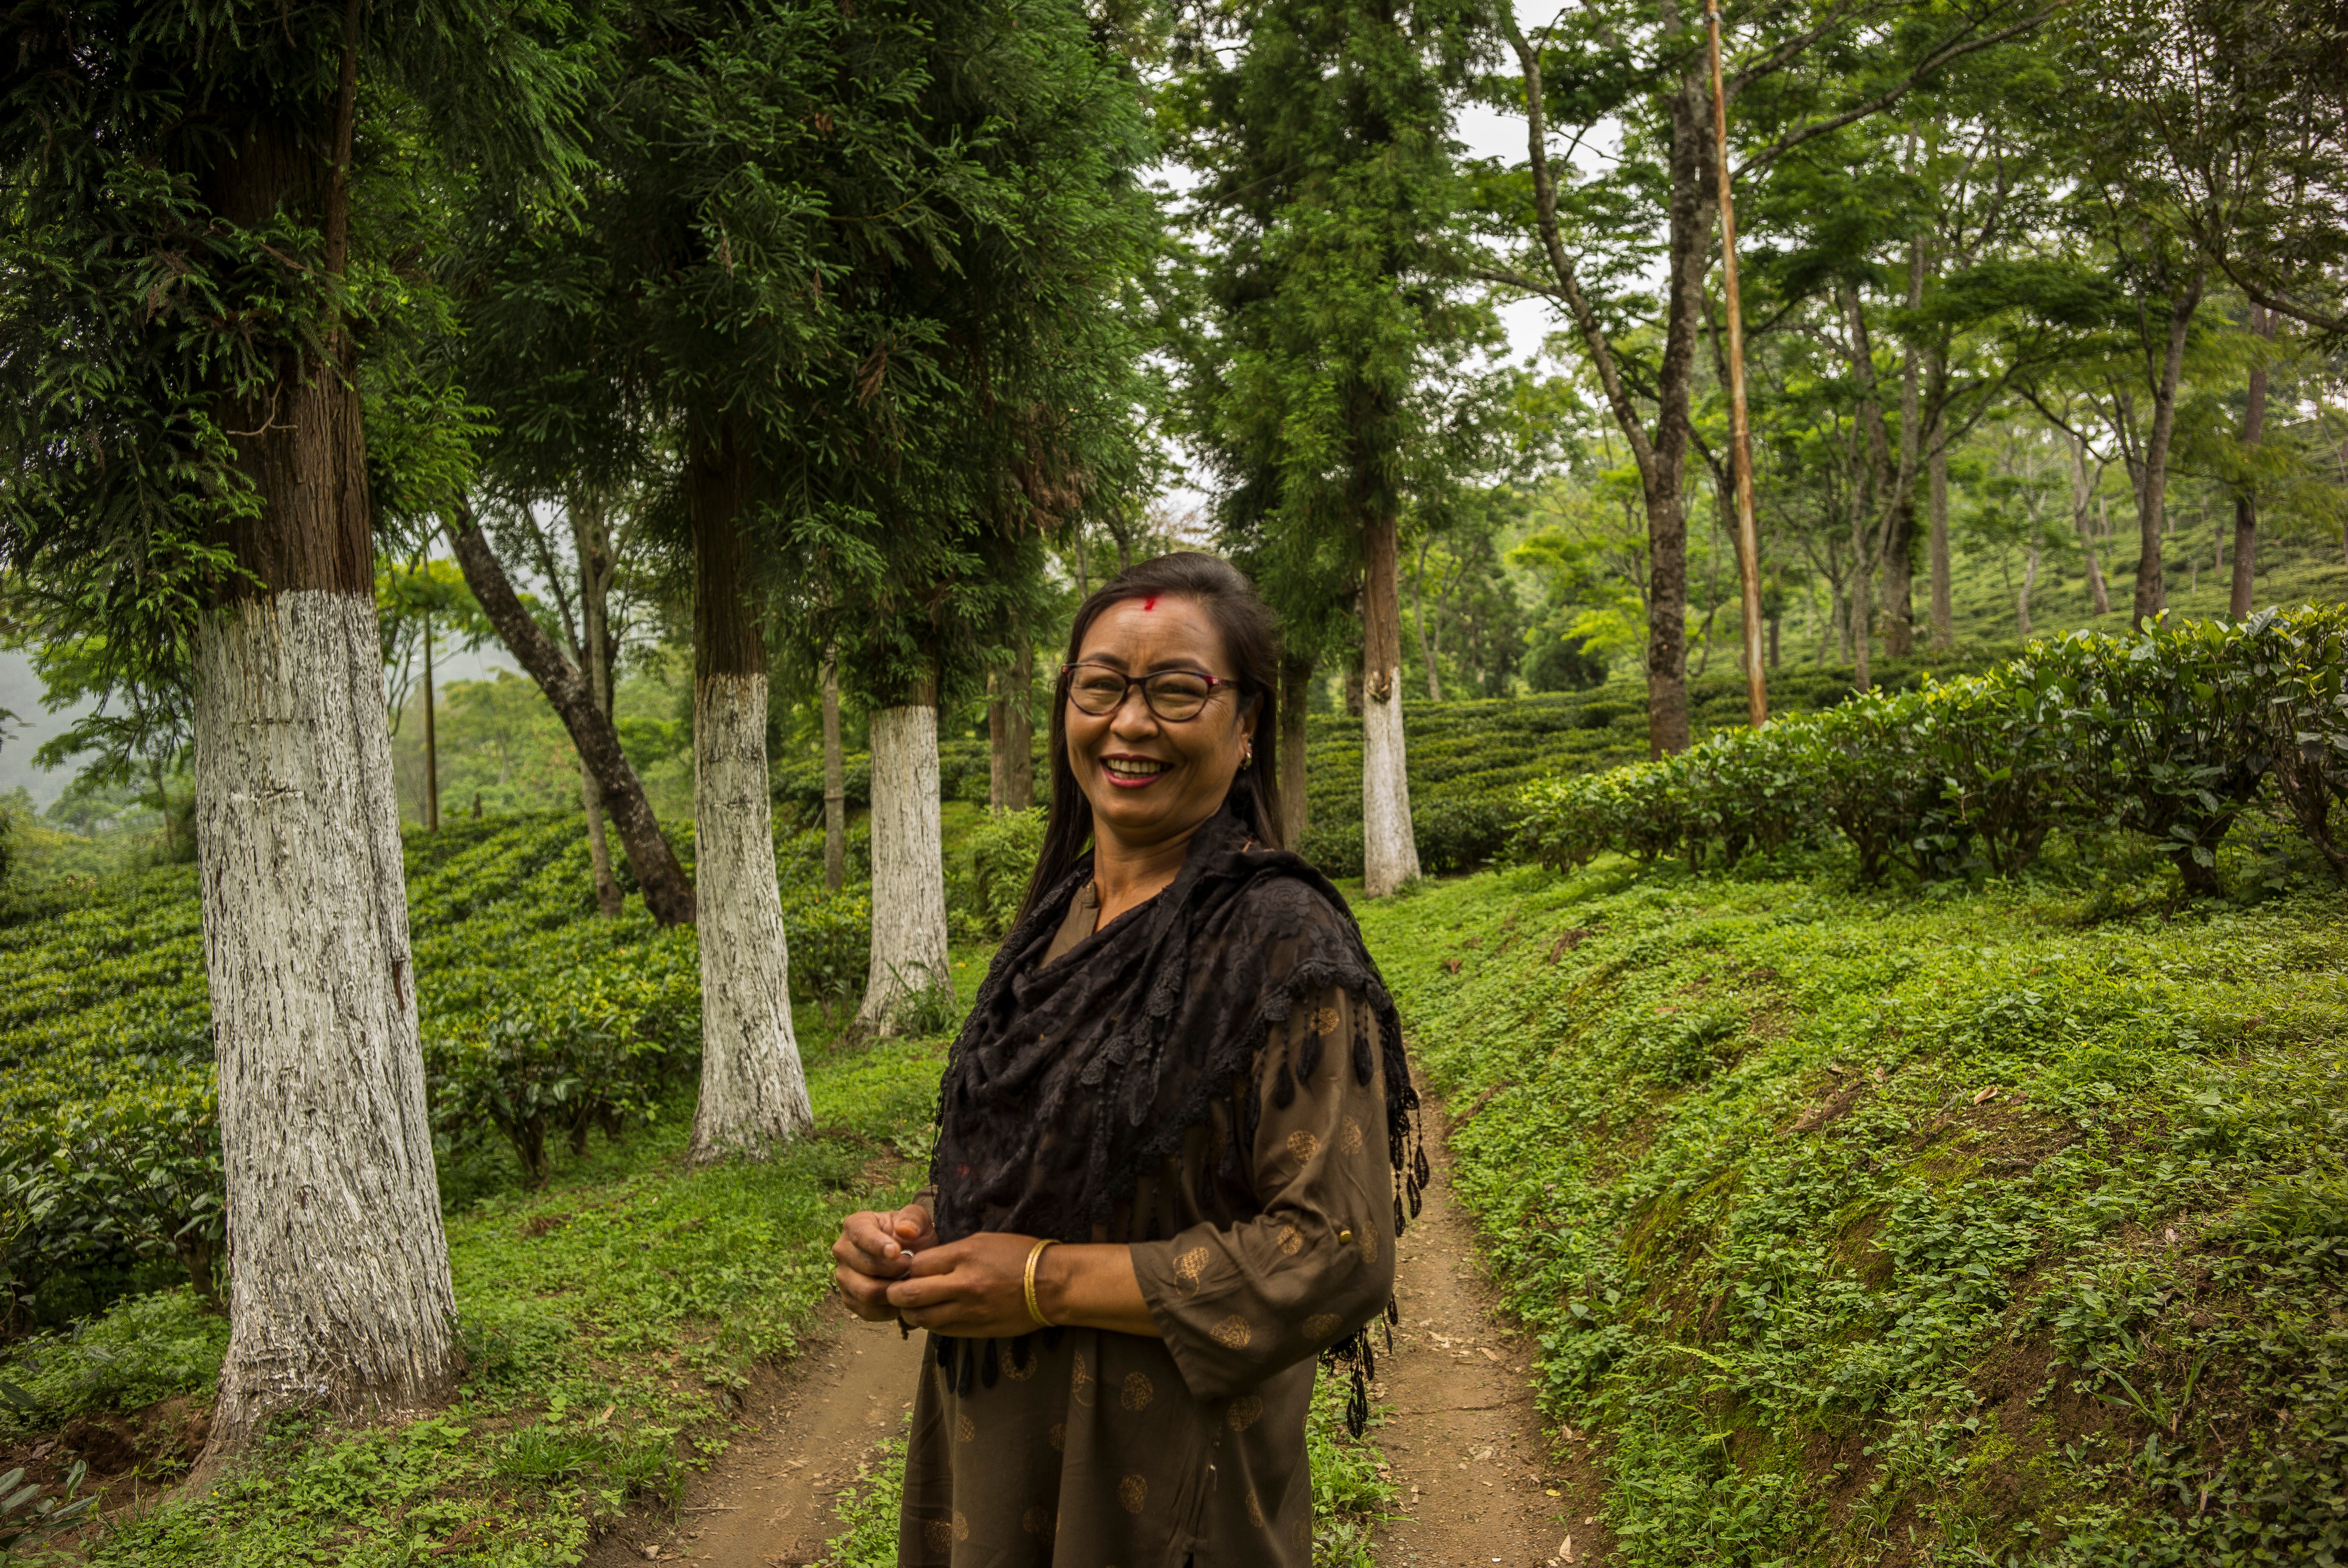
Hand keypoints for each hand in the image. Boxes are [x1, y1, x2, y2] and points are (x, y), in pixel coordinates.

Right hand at [832, 1203, 934, 1322]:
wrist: (910, 1258)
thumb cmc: (913, 1235)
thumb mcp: (918, 1220)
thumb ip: (914, 1219)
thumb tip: (905, 1230)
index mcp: (855, 1225)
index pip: (861, 1235)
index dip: (878, 1245)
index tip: (896, 1252)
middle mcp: (843, 1250)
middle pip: (867, 1267)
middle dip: (896, 1271)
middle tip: (914, 1270)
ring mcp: (843, 1276)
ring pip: (866, 1292)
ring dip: (894, 1292)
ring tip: (910, 1284)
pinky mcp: (849, 1299)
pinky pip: (868, 1311)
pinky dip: (889, 1309)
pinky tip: (903, 1300)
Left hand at [885, 1232, 1043, 1338]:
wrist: (1052, 1285)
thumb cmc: (1019, 1256)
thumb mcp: (983, 1241)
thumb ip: (950, 1253)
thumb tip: (921, 1264)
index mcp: (965, 1255)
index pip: (916, 1265)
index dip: (903, 1268)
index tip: (902, 1269)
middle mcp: (963, 1284)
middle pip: (909, 1294)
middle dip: (895, 1293)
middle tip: (894, 1291)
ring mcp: (968, 1311)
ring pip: (921, 1318)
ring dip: (910, 1312)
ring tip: (911, 1306)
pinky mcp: (975, 1330)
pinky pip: (940, 1331)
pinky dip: (930, 1324)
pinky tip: (932, 1315)